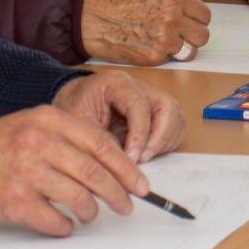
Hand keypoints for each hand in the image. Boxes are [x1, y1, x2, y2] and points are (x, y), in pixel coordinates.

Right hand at [0, 103, 147, 237]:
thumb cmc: (1, 142)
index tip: (141, 185)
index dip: (127, 168)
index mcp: (51, 120)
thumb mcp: (36, 122)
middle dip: (118, 193)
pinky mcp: (15, 200)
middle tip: (127, 206)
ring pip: (79, 199)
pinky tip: (65, 224)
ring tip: (91, 214)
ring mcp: (27, 172)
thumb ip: (71, 136)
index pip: (102, 145)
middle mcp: (41, 143)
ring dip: (91, 212)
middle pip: (95, 173)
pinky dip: (65, 226)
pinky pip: (54, 220)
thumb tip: (115, 162)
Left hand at [52, 69, 185, 163]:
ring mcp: (151, 97)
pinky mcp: (156, 111)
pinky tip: (147, 154)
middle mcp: (139, 86)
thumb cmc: (73, 111)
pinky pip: (174, 126)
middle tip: (142, 159)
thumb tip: (123, 164)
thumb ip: (100, 141)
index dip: (139, 135)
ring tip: (144, 158)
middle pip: (166, 108)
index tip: (132, 159)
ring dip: (164, 142)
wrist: (72, 104)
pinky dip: (166, 143)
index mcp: (117, 83)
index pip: (139, 106)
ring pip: (175, 117)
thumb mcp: (78, 126)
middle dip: (159, 138)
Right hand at [79, 0, 210, 65]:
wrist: (94, 20)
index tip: (187, 23)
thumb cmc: (119, 1)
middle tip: (179, 35)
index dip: (196, 20)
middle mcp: (173, 17)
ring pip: (191, 51)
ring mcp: (165, 38)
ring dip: (181, 49)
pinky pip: (172, 59)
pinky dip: (164, 56)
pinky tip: (149, 47)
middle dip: (193, 36)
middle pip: (203, 35)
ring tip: (164, 43)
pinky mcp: (155, 56)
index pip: (204, 15)